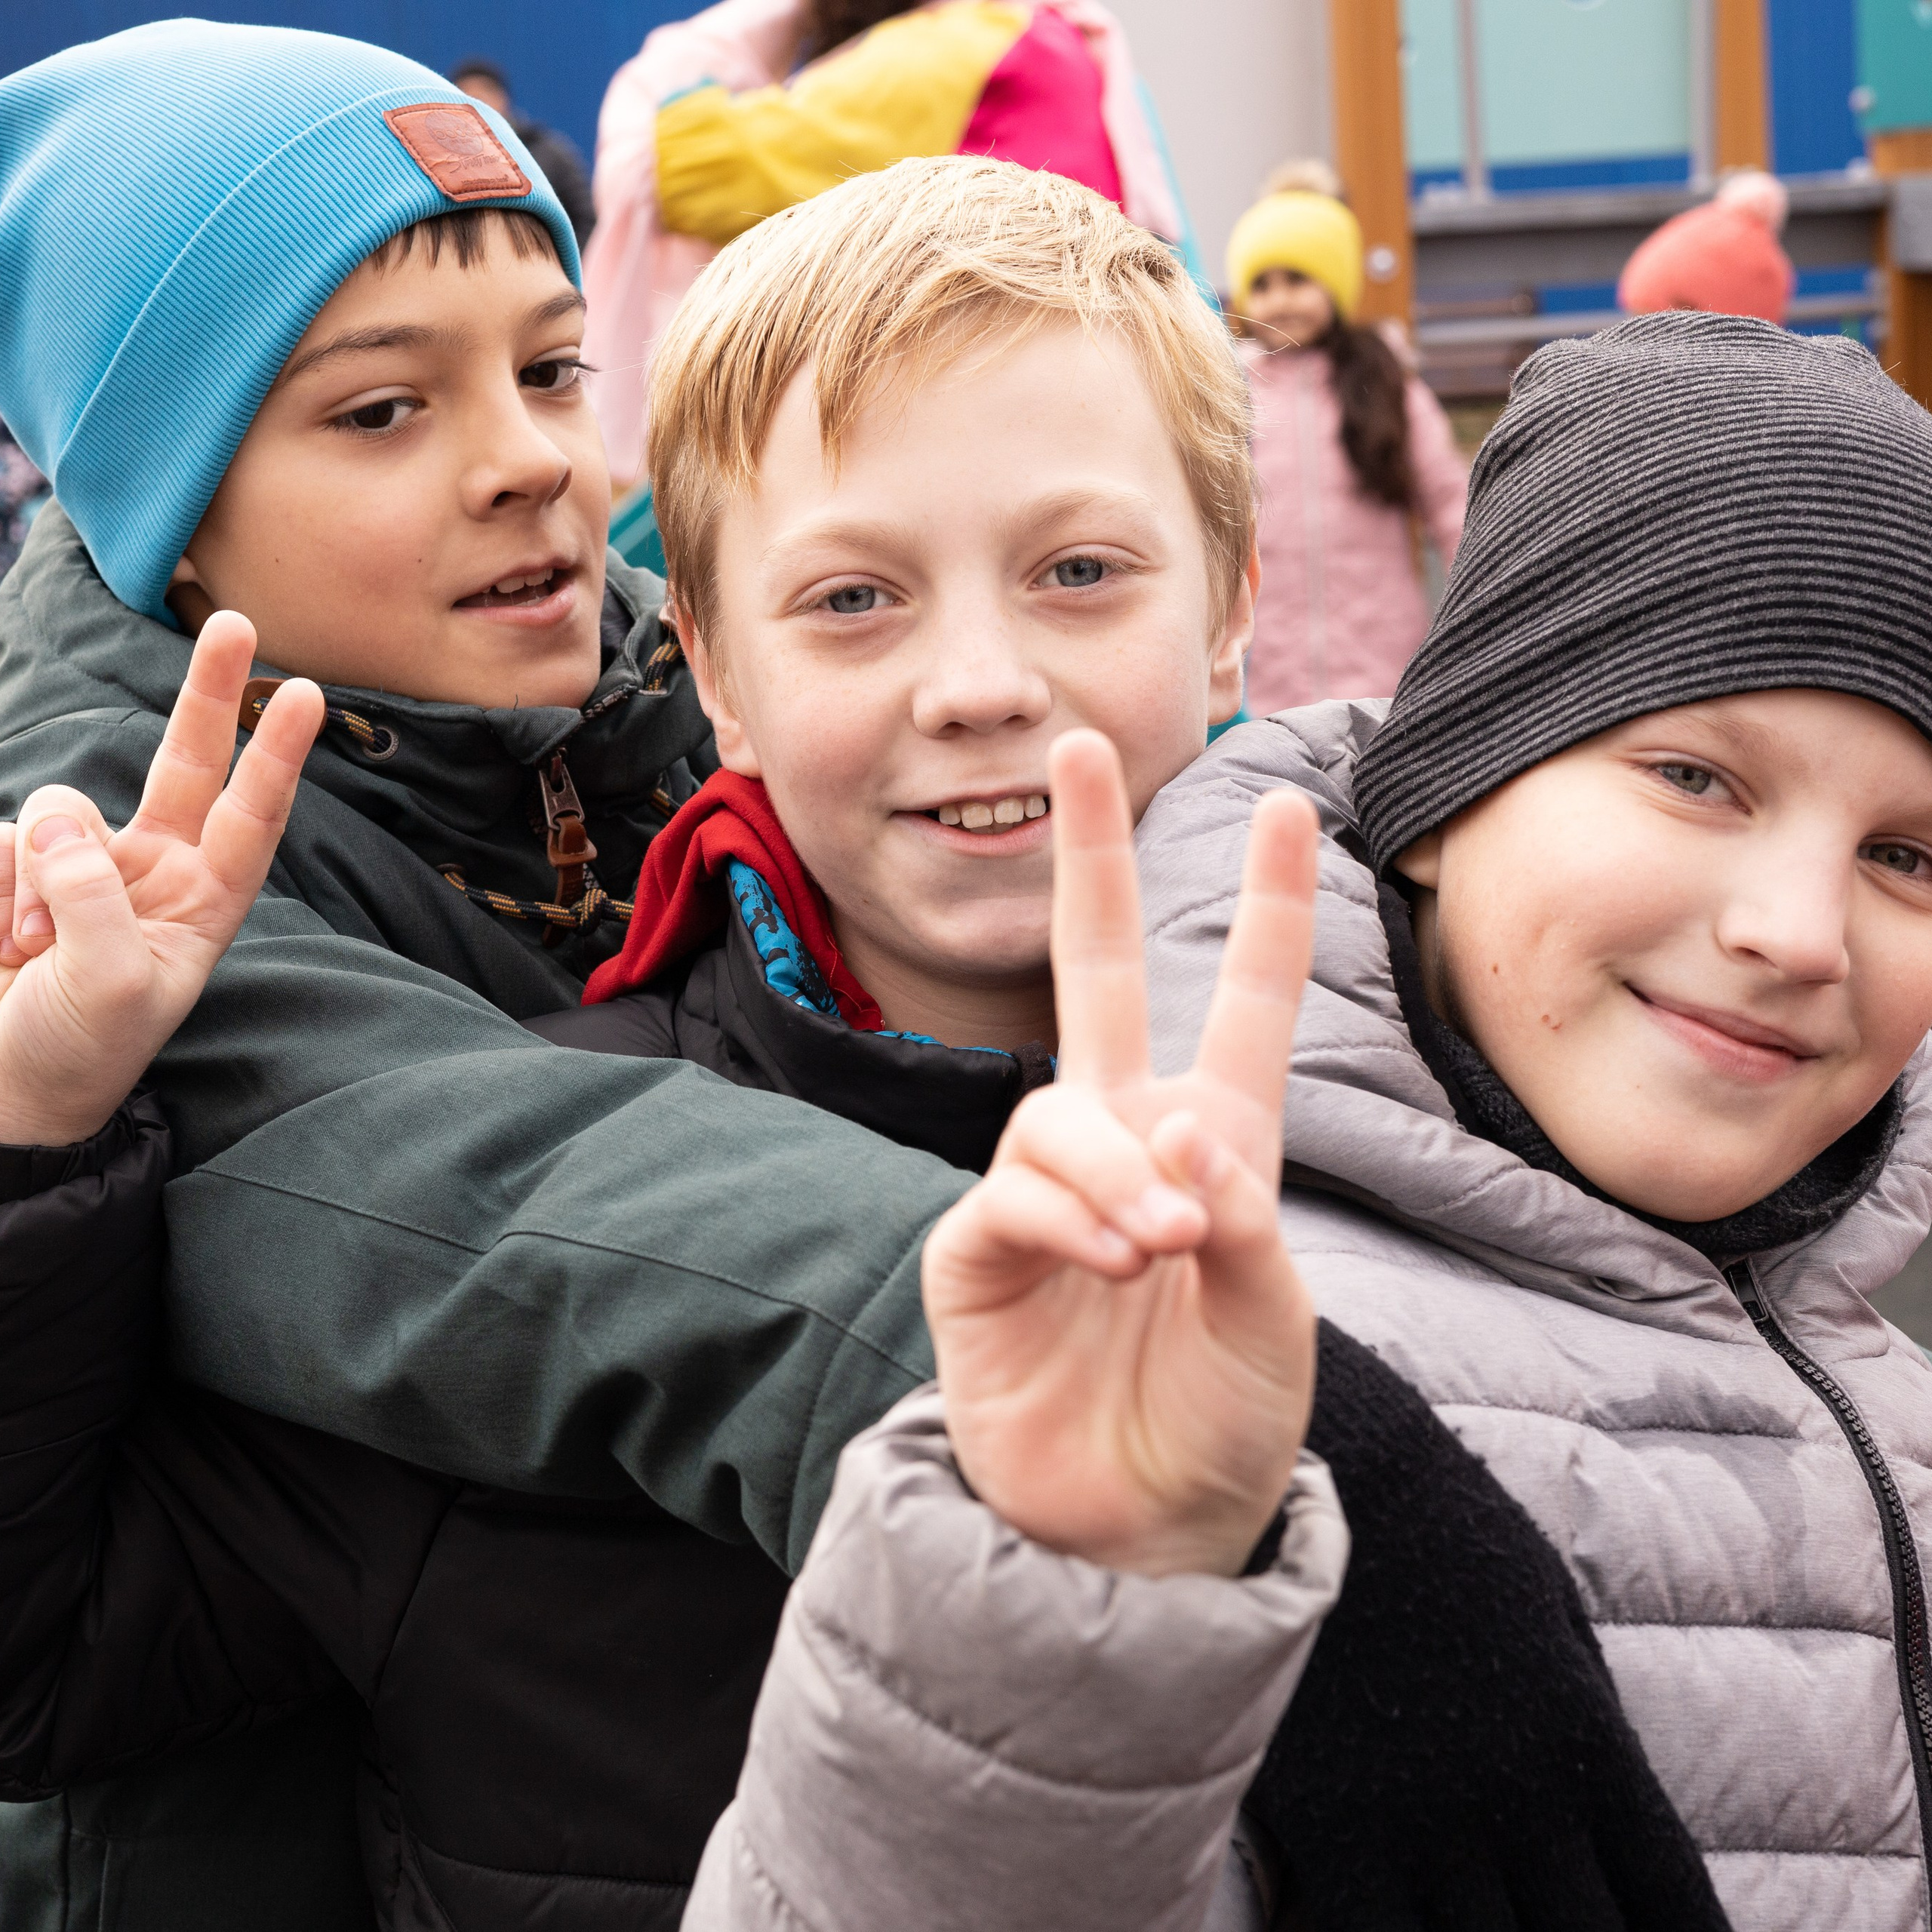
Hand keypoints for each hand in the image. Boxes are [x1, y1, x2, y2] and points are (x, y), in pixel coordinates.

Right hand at [0, 611, 322, 1145]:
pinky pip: (2, 839)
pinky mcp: (16, 868)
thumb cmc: (81, 1050)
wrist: (8, 1087)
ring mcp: (83, 864)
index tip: (307, 694)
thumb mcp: (111, 984)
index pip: (251, 815)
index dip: (275, 756)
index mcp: (204, 902)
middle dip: (207, 693)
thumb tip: (60, 817)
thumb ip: (90, 897)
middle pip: (185, 761)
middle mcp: (153, 871)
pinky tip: (2, 944)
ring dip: (37, 874)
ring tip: (28, 949)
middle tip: (232, 621)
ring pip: (60, 809)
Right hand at [921, 729, 1318, 1578]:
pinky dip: (1067, 1216)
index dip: (1267, 907)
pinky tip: (1112, 1261)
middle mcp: (1122, 1143)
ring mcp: (1045, 1194)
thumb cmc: (1224, 1427)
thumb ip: (1240, 1221)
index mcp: (1213, 1142)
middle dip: (1089, 858)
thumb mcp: (1274, 1326)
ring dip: (1114, 1169)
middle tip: (1076, 745)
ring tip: (1161, 1249)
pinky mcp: (978, 1252)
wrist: (1136, 1539)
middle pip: (1095, 970)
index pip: (1242, 1002)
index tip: (1289, 805)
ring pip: (1057, 1113)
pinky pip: (1010, 1193)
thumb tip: (1172, 1122)